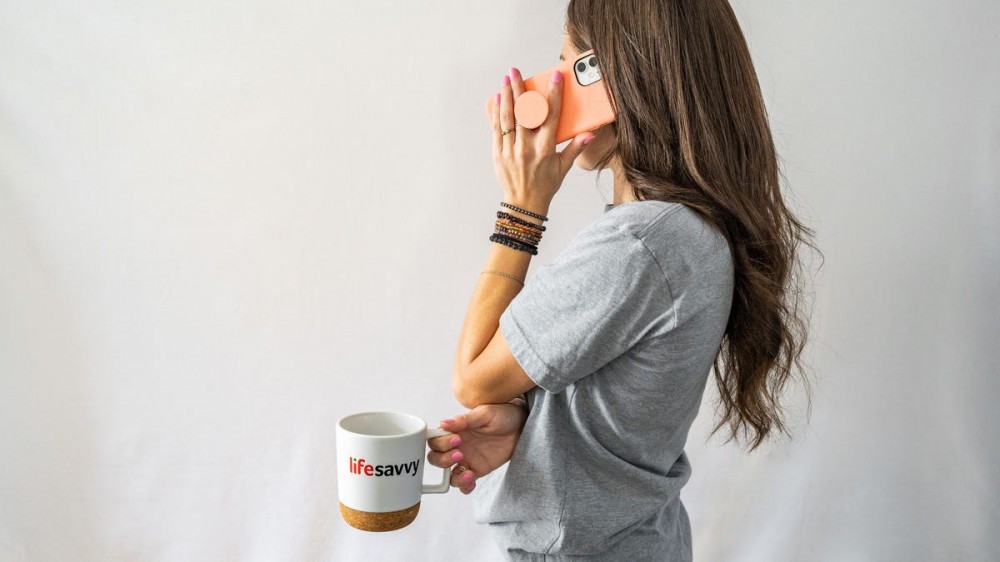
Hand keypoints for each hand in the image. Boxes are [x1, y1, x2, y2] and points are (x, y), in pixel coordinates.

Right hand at [426, 402, 528, 493]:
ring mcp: (467, 459)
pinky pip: (465, 483)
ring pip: (448, 475)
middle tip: (460, 453)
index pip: (435, 440)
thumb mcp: (484, 413)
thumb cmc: (502, 414)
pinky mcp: (478, 470)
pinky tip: (472, 482)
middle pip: (436, 459)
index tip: (456, 439)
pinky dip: (465, 487)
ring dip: (454, 477)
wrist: (521, 426)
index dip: (440, 443)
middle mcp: (457, 446)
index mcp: (455, 430)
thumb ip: (464, 420)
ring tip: (469, 473)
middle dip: (443, 460)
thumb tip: (444, 423)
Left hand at [487, 67, 595, 213]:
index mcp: (545, 149)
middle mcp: (526, 147)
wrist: (524, 204)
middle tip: (515, 71)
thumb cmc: (545, 185)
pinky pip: (496, 129)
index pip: (550, 116)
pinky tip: (497, 99)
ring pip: (507, 118)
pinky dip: (496, 113)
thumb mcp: (563, 167)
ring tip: (505, 80)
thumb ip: (575, 148)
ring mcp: (510, 150)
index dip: (554, 95)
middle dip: (519, 89)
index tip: (554, 78)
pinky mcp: (498, 153)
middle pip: (523, 113)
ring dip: (506, 96)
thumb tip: (589, 134)